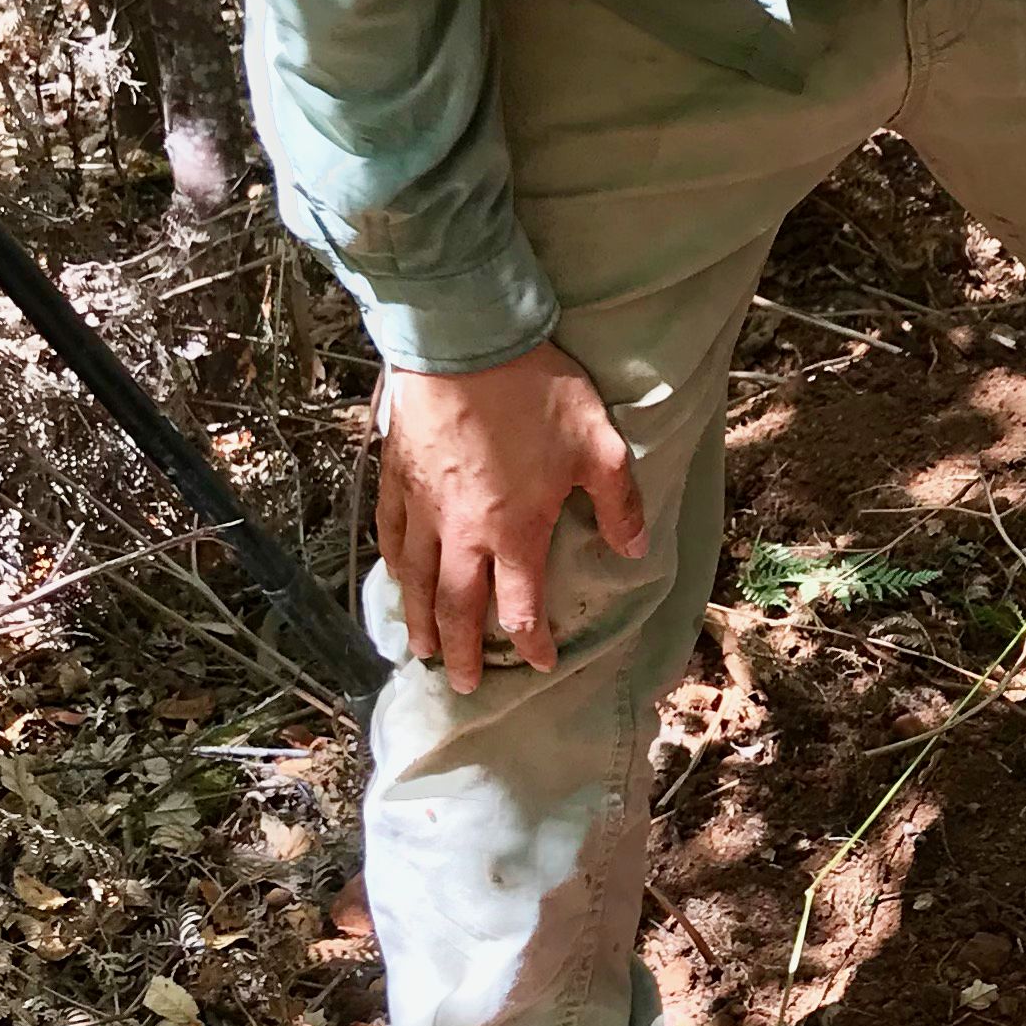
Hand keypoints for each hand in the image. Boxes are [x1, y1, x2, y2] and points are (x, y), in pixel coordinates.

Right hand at [375, 343, 643, 694]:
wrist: (463, 340)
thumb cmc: (535, 391)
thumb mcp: (598, 443)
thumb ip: (617, 502)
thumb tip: (634, 549)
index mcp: (514, 531)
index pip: (521, 608)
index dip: (530, 643)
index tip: (539, 664)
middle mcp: (462, 533)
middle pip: (457, 610)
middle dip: (462, 653)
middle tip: (464, 684)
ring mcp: (423, 508)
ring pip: (416, 582)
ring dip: (419, 622)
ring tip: (421, 651)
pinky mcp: (396, 480)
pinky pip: (390, 538)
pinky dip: (392, 569)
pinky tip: (395, 580)